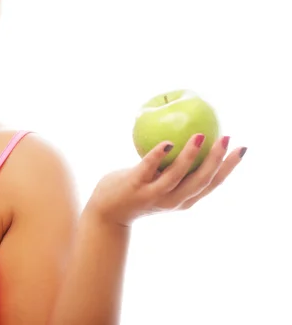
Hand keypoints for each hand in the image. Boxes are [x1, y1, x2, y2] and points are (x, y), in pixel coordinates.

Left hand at [86, 134, 246, 226]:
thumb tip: (189, 138)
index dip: (229, 167)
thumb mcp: (161, 183)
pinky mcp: (135, 186)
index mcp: (184, 199)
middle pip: (202, 181)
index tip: (242, 148)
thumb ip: (173, 169)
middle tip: (227, 138)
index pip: (213, 184)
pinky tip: (168, 142)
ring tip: (201, 136)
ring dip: (191, 156)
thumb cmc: (136, 192)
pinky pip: (148, 168)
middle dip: (218, 160)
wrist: (107, 212)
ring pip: (177, 176)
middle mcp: (173, 200)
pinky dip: (158, 155)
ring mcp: (154, 194)